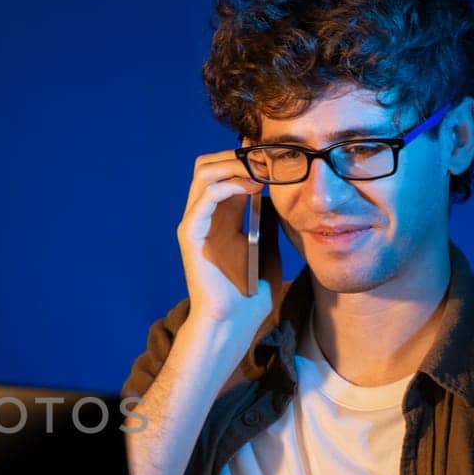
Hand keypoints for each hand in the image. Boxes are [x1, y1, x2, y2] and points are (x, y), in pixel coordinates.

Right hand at [176, 149, 273, 331]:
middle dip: (238, 154)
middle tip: (268, 159)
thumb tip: (282, 192)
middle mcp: (203, 215)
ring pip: (204, 172)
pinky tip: (251, 187)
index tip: (276, 156)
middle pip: (208, 163)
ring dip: (234, 164)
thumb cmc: (250, 290)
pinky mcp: (191, 234)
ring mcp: (195, 223)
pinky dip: (228, 184)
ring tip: (262, 171)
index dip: (246, 157)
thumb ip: (269, 218)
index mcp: (219, 216)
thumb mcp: (268, 245)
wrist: (233, 321)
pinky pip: (205, 197)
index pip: (223, 169)